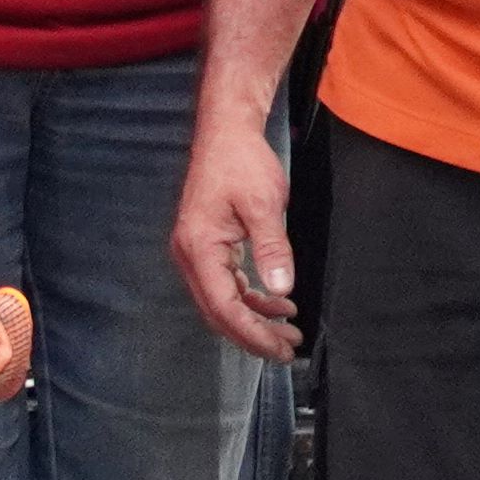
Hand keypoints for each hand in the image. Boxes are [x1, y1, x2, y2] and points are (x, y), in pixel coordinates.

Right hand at [169, 102, 301, 359]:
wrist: (226, 132)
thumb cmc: (242, 162)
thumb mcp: (264, 204)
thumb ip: (272, 248)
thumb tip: (282, 290)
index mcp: (199, 247)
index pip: (224, 306)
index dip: (253, 333)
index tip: (282, 348)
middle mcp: (190, 254)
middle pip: (217, 312)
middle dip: (253, 335)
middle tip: (289, 347)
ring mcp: (195, 251)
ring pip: (221, 302)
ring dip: (253, 319)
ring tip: (289, 328)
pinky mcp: (206, 246)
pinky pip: (225, 285)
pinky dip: (249, 298)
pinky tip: (276, 301)